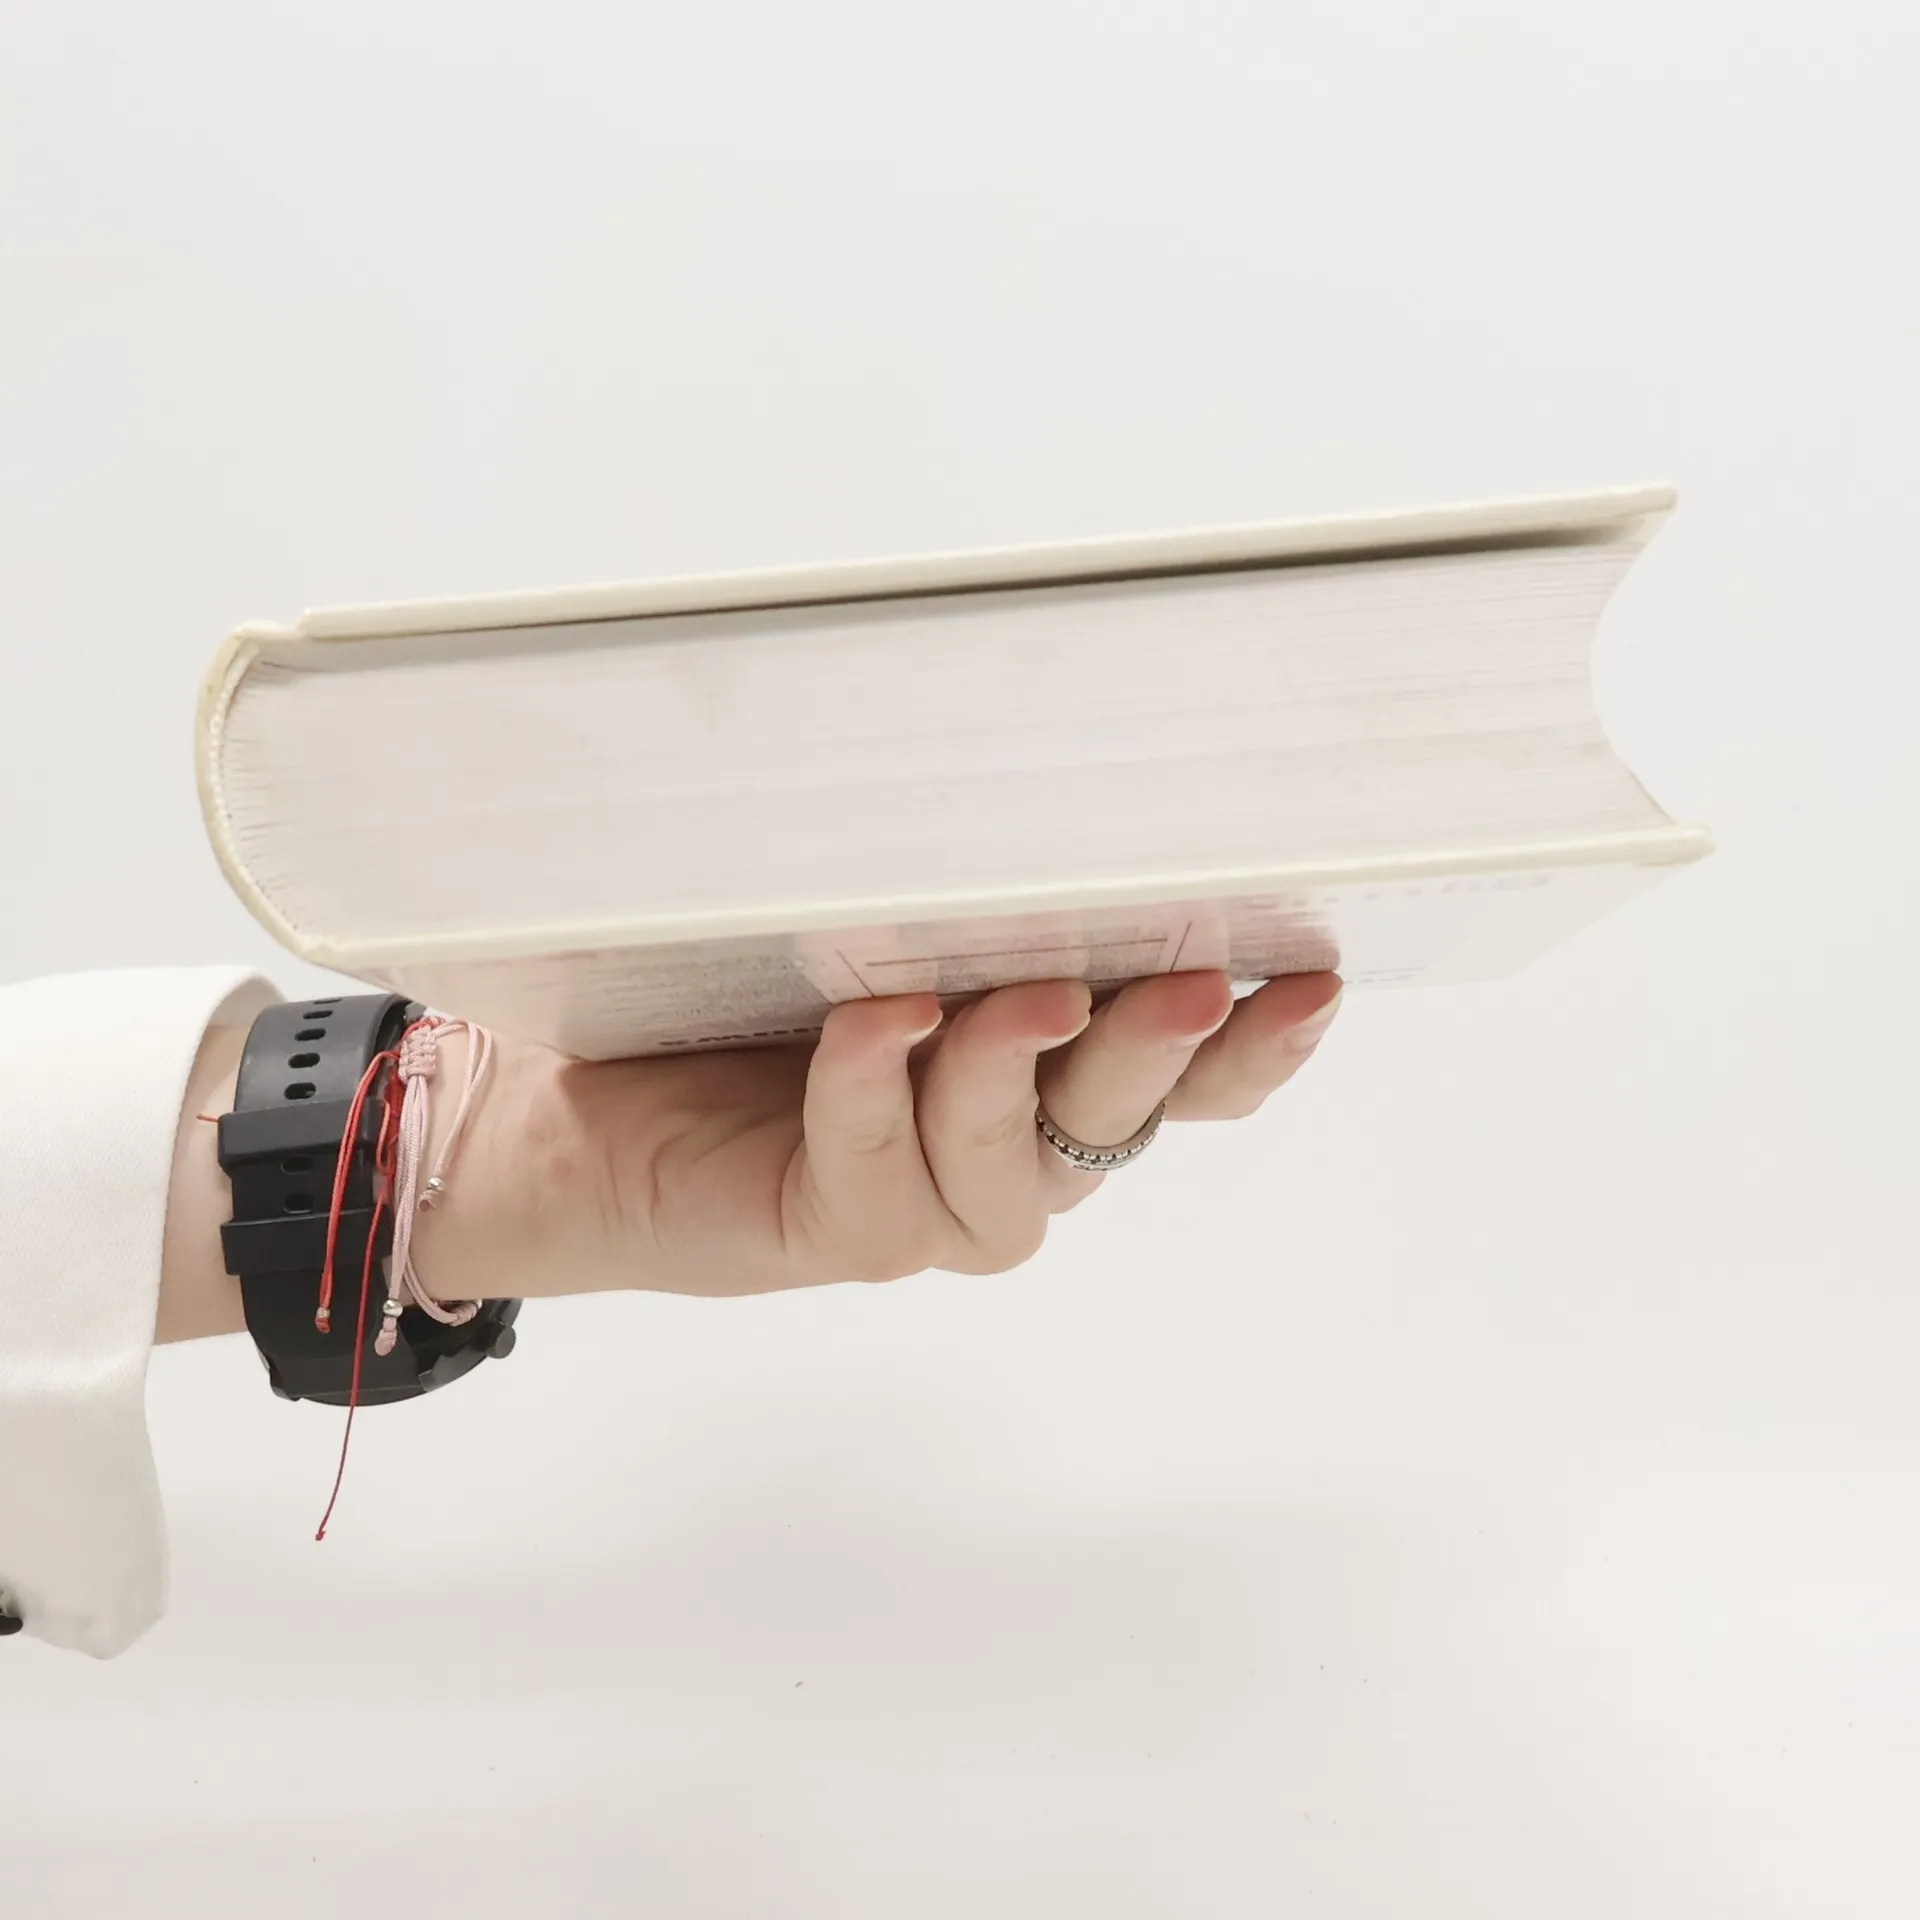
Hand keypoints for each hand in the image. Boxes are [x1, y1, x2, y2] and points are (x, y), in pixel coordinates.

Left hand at [427, 969, 1341, 1301]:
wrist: (561, 1093)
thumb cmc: (719, 993)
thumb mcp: (859, 918)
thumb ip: (948, 892)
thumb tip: (1025, 771)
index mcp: (1037, 1077)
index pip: (1181, 1081)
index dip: (1258, 1048)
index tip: (1315, 979)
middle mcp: (1000, 1154)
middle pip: (1123, 1124)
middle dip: (1163, 1054)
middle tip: (1194, 984)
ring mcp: (923, 1206)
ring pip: (1015, 1169)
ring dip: (1017, 1076)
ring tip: (1018, 994)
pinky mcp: (833, 1234)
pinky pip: (879, 1178)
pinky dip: (879, 1093)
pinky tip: (873, 1023)